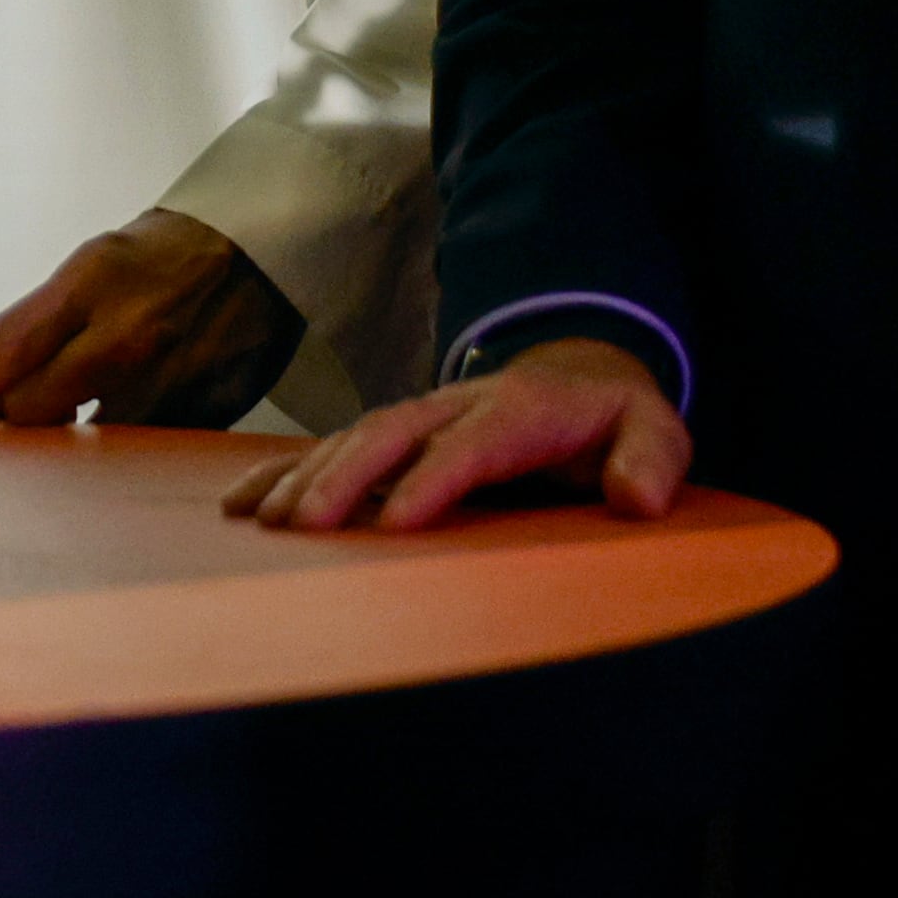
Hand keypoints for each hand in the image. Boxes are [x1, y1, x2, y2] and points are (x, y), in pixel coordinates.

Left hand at [0, 207, 307, 425]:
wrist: (263, 252)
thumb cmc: (163, 257)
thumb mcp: (92, 263)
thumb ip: (40, 323)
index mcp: (90, 282)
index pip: (4, 350)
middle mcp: (125, 334)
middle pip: (31, 409)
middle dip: (18, 416)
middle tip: (26, 407)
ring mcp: (167, 382)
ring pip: (85, 444)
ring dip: (73, 439)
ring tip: (84, 408)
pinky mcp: (202, 416)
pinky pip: (140, 451)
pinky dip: (125, 445)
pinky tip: (133, 412)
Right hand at [217, 335, 687, 529]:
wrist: (581, 370)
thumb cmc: (615, 418)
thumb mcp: (656, 431)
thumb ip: (651, 460)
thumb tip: (634, 497)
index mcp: (521, 410)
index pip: (471, 444)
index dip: (433, 479)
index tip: (395, 522)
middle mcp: (458, 406)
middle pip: (393, 433)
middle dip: (344, 477)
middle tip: (302, 528)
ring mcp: (423, 416)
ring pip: (355, 438)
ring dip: (306, 476)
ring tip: (262, 523)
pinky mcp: (399, 436)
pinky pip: (336, 448)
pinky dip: (285, 470)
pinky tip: (241, 503)